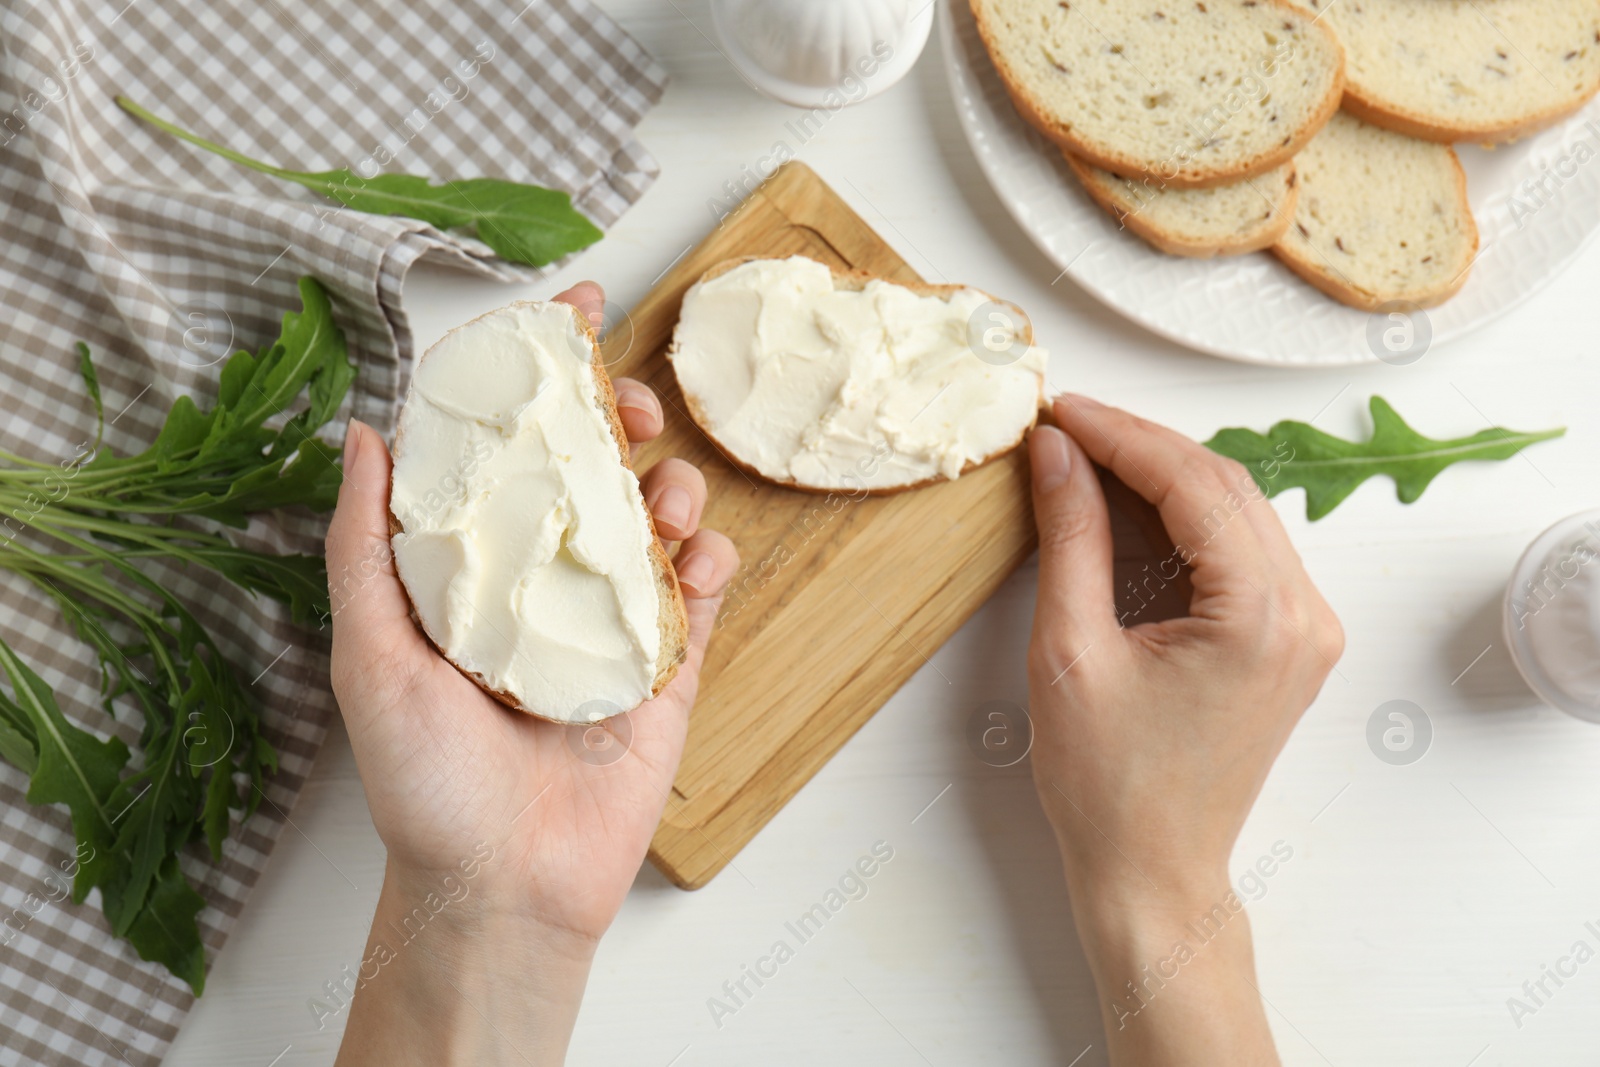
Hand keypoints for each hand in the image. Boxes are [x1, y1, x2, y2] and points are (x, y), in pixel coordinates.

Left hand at [324, 282, 737, 1065]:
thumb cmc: (422, 781)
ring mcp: (609, 624)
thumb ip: (364, 543)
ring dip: (671, 487)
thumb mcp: (369, 653)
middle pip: (594, 470)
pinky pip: (702, 598)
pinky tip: (702, 560)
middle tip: (630, 407)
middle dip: (620, 418)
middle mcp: (541, 582)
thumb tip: (361, 432)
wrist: (502, 885)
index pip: (504, 450)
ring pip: (656, 521)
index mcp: (470, 568)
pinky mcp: (666, 668)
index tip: (572, 308)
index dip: (537, 375)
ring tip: (666, 498)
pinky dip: (713, 564)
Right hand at [1026, 395, 1342, 1063]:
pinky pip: (1241, 551)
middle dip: (1141, 447)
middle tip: (1064, 430)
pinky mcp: (1289, 642)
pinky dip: (1184, 521)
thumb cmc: (1109, 785)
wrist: (1152, 872)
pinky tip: (1126, 510)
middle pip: (1225, 486)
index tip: (1059, 412)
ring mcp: (1306, 629)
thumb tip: (1055, 454)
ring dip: (1163, 478)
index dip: (1120, 435)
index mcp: (1261, 617)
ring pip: (1236, 511)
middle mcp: (1304, 614)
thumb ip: (1071, 538)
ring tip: (1084, 461)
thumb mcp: (1070, 651)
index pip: (1195, 483)